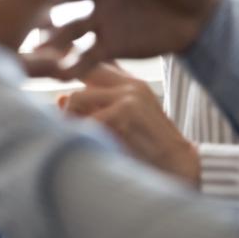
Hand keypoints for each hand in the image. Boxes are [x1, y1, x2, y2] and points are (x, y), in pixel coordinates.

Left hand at [59, 63, 199, 184]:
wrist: (179, 168)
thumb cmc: (146, 151)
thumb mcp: (120, 123)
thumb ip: (93, 108)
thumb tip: (59, 98)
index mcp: (131, 84)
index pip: (91, 69)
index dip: (70, 79)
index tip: (59, 98)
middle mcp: (131, 85)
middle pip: (78, 80)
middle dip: (68, 108)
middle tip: (70, 128)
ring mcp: (129, 96)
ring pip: (75, 99)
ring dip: (71, 121)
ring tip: (84, 139)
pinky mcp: (125, 111)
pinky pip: (85, 120)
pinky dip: (82, 135)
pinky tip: (95, 147)